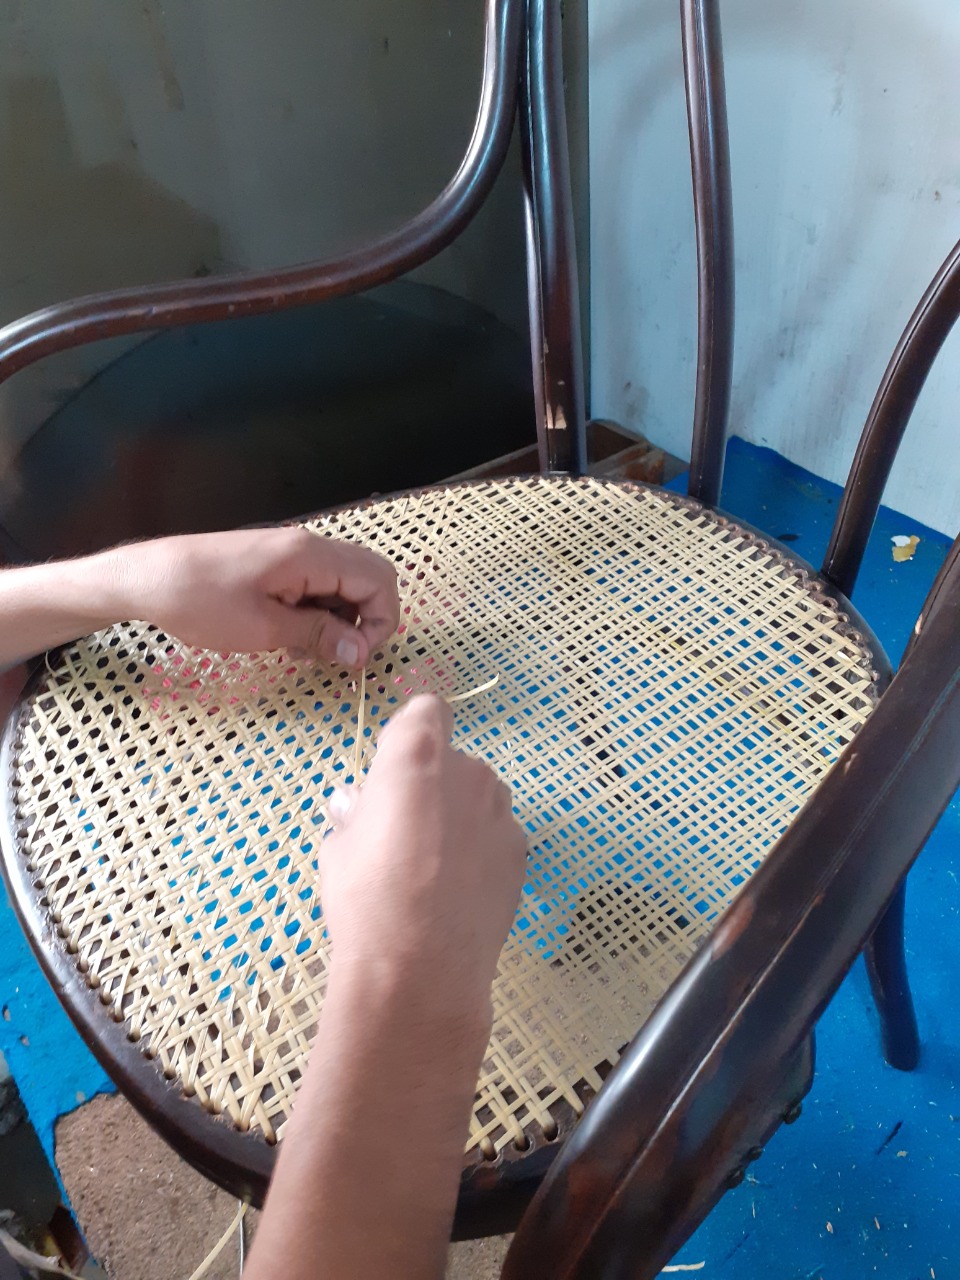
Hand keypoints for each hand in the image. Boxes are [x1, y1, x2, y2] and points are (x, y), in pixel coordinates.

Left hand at [113, 527, 398, 667]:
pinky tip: (288, 634)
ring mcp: (291, 550)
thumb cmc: (199, 602)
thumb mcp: (263, 629)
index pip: (379, 581)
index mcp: (311, 555)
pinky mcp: (275, 560)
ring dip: (338, 618)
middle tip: (337, 653)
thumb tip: (360, 652)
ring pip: (344, 582)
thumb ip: (318, 636)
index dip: (380, 623)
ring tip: (305, 649)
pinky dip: (316, 610)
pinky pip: (316, 582)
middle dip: (365, 619)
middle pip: (368, 576)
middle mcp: (309, 545)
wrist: (146, 578)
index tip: (354, 657)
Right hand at [321, 695, 526, 1027]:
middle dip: (431, 784)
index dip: (411, 732)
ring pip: (478, 797)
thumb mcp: (337, 849)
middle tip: (402, 831)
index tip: (392, 768)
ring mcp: (501, 812)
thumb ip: (353, 814)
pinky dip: (480, 850)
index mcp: (416, 756)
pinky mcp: (521, 851)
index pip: (426, 709)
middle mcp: (467, 771)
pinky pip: (495, 835)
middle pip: (451, 760)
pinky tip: (457, 890)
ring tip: (431, 867)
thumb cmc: (366, 899)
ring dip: (459, 815)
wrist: (422, 969)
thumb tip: (355, 805)